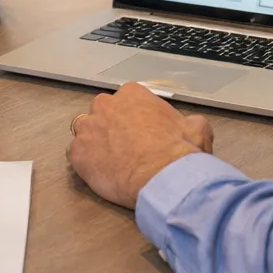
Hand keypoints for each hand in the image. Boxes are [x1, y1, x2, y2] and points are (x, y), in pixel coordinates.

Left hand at [67, 83, 214, 209]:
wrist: (163, 178)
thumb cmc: (178, 151)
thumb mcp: (197, 128)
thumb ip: (188, 122)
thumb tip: (191, 126)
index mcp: (132, 94)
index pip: (127, 99)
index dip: (133, 117)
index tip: (140, 131)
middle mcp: (105, 105)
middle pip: (102, 112)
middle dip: (110, 125)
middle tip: (125, 146)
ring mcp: (88, 128)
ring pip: (85, 131)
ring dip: (94, 142)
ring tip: (110, 160)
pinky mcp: (77, 152)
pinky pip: (76, 154)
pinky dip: (85, 162)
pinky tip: (100, 172)